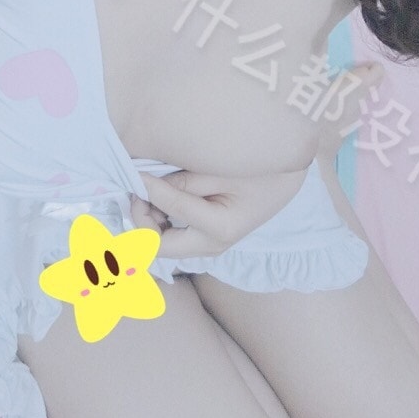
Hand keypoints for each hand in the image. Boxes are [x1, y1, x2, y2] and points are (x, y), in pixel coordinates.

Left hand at [132, 168, 306, 259]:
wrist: (284, 183)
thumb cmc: (258, 172)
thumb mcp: (221, 170)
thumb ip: (185, 181)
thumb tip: (146, 184)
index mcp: (219, 229)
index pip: (170, 209)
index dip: (147, 189)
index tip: (134, 171)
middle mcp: (210, 246)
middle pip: (158, 247)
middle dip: (140, 220)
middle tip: (135, 191)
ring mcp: (206, 247)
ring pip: (161, 245)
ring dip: (147, 222)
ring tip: (146, 191)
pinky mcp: (203, 240)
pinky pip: (171, 237)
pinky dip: (157, 220)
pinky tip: (158, 198)